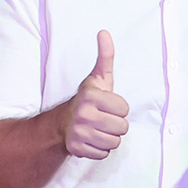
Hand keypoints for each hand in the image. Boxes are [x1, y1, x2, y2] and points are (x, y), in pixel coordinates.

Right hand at [62, 30, 128, 158]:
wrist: (62, 124)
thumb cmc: (87, 100)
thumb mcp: (98, 78)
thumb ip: (105, 57)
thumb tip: (104, 32)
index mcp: (91, 96)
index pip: (125, 109)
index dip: (119, 108)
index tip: (107, 105)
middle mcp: (83, 115)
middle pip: (122, 128)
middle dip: (116, 124)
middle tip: (103, 119)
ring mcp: (79, 133)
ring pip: (114, 142)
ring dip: (109, 137)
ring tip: (98, 129)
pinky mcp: (77, 149)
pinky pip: (103, 154)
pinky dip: (100, 149)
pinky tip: (92, 139)